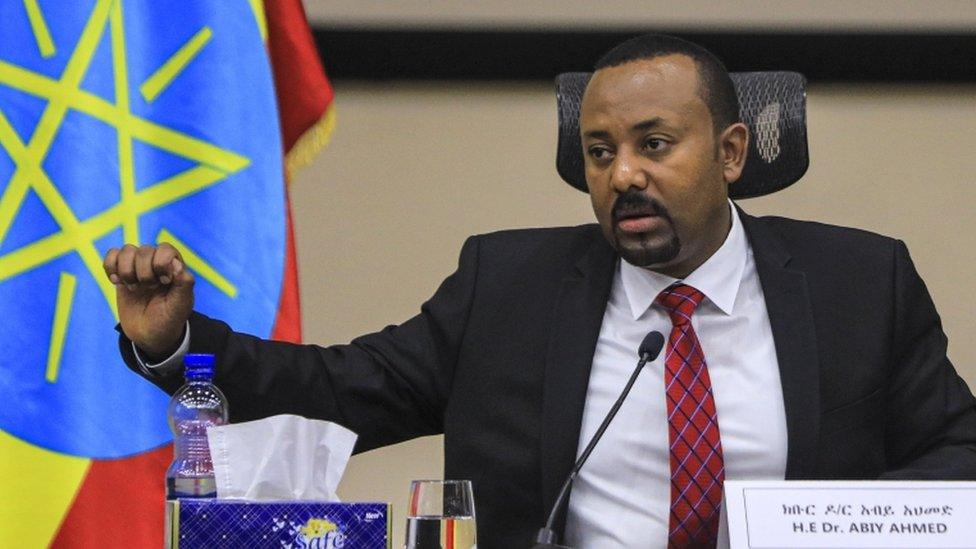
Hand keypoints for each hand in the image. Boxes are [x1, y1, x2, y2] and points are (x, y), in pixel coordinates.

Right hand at [103, 243, 194, 360]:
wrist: (149, 335)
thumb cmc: (169, 319)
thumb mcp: (181, 305)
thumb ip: (184, 283)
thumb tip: (176, 263)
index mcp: (175, 267)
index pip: (165, 249)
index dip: (161, 264)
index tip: (164, 282)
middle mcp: (157, 263)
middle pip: (144, 250)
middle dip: (144, 272)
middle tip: (149, 288)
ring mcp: (138, 267)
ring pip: (127, 250)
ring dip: (127, 271)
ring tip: (134, 288)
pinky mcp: (122, 273)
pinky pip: (112, 255)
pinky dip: (111, 267)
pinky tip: (117, 282)